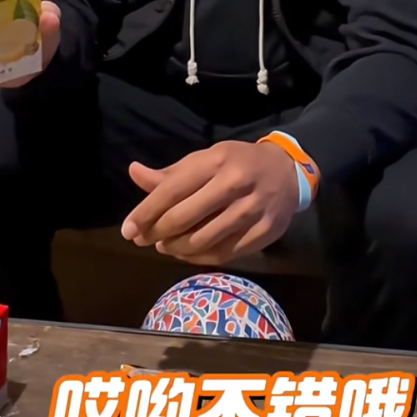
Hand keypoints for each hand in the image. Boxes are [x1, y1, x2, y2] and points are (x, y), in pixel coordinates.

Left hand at [121, 140, 298, 265]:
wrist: (288, 171)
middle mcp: (235, 184)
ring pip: (203, 240)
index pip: (172, 189)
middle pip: (185, 218)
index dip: (146, 212)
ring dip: (177, 249)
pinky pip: (225, 254)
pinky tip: (189, 253)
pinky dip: (200, 258)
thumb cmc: (238, 163)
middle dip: (157, 233)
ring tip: (166, 246)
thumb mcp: (206, 158)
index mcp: (216, 161)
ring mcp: (252, 210)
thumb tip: (134, 172)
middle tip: (144, 240)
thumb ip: (170, 173)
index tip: (128, 230)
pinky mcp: (265, 232)